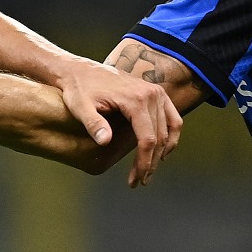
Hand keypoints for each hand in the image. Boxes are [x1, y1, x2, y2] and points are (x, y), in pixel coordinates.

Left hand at [57, 60, 180, 187]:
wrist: (80, 71)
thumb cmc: (78, 89)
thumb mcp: (80, 107)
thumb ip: (93, 123)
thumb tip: (105, 141)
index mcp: (136, 99)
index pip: (147, 139)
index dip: (143, 163)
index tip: (135, 180)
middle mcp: (151, 94)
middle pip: (159, 136)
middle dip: (151, 162)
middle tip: (140, 181)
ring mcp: (156, 92)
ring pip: (169, 128)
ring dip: (162, 152)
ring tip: (149, 170)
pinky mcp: (156, 93)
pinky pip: (173, 117)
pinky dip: (170, 135)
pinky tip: (161, 151)